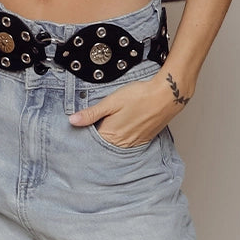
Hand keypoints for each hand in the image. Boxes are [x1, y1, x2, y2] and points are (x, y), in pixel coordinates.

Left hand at [68, 66, 193, 147]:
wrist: (166, 96)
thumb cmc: (140, 96)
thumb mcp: (111, 101)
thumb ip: (92, 113)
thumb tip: (72, 121)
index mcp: (111, 134)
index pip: (92, 141)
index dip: (86, 133)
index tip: (81, 127)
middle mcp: (122, 143)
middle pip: (104, 144)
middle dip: (98, 136)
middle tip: (97, 123)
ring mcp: (134, 142)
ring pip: (117, 144)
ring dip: (112, 137)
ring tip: (112, 123)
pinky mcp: (144, 139)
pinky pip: (129, 142)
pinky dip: (124, 137)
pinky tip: (125, 125)